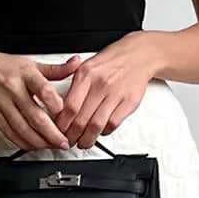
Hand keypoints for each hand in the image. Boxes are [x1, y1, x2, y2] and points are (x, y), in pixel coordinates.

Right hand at [0, 38, 72, 150]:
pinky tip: (32, 146)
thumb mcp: (29, 63)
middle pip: (35, 115)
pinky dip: (22, 142)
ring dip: (38, 141)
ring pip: (22, 128)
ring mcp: (2, 104)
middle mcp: (13, 89)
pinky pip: (9, 132)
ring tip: (51, 146)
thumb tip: (76, 65)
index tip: (65, 113)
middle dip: (51, 133)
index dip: (55, 103)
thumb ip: (54, 69)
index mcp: (25, 74)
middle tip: (63, 141)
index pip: (43, 89)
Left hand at [41, 33, 157, 148]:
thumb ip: (75, 87)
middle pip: (81, 120)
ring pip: (97, 126)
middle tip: (69, 141)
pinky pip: (113, 124)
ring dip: (87, 139)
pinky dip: (104, 132)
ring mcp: (116, 94)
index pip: (69, 107)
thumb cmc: (112, 61)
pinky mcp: (129, 102)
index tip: (59, 131)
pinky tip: (100, 132)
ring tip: (83, 142)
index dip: (62, 125)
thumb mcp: (87, 66)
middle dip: (72, 136)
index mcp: (86, 75)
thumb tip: (61, 110)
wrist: (139, 55)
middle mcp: (100, 84)